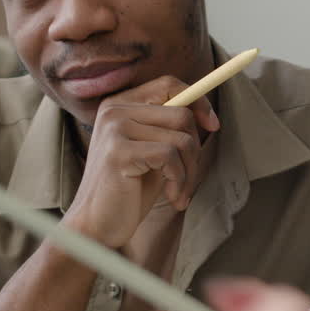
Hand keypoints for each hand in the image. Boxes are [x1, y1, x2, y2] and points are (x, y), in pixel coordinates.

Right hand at [64, 75, 219, 247]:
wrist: (96, 226)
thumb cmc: (128, 191)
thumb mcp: (153, 153)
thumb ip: (170, 129)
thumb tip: (207, 114)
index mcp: (119, 104)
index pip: (169, 84)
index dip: (199, 101)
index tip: (213, 125)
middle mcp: (114, 110)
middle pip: (182, 113)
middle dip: (195, 151)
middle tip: (189, 180)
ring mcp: (114, 128)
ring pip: (181, 138)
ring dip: (189, 172)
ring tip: (180, 193)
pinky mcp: (119, 151)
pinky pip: (170, 156)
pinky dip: (179, 180)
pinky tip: (171, 197)